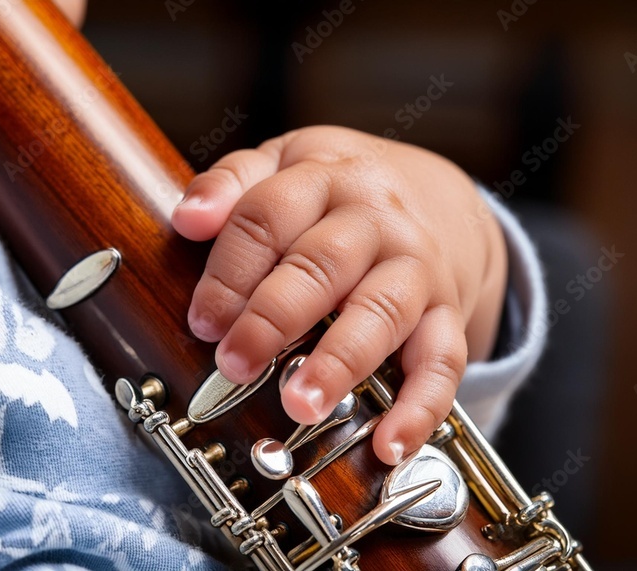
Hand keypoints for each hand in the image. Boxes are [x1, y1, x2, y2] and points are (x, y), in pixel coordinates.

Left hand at [172, 126, 506, 463]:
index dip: (231, 271)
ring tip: (302, 403)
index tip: (204, 320)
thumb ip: (235, 182)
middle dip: (274, 317)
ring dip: (341, 360)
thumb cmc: (343, 193)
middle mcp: (377, 220)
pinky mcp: (447, 313)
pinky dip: (421, 406)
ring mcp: (418, 267)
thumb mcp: (288, 163)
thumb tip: (189, 217)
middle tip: (235, 364)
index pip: (270, 215)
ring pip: (383, 311)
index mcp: (327, 178)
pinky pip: (444, 361)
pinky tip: (391, 443)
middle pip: (323, 262)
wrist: (440, 200)